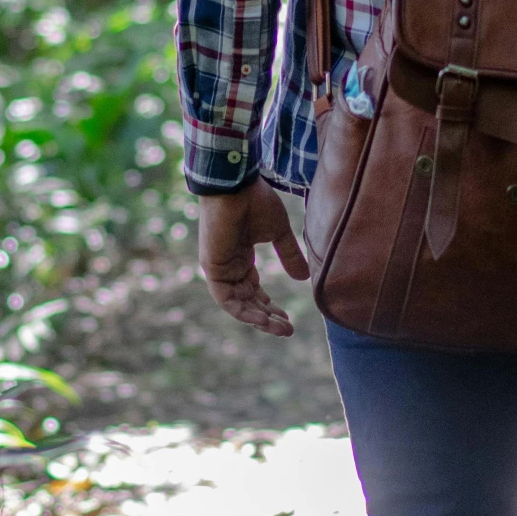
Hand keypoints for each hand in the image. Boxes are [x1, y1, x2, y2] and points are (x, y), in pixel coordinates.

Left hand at [197, 178, 310, 336]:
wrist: (237, 185)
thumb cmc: (255, 201)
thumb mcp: (278, 233)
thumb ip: (289, 255)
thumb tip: (304, 278)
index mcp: (241, 257)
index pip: (253, 290)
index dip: (269, 306)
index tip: (288, 318)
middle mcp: (229, 266)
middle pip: (247, 301)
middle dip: (267, 317)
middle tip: (287, 330)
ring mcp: (220, 268)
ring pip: (237, 304)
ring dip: (257, 319)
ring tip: (279, 329)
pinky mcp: (212, 269)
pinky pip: (226, 300)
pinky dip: (243, 312)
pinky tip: (262, 320)